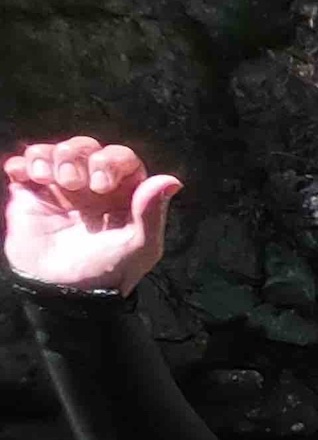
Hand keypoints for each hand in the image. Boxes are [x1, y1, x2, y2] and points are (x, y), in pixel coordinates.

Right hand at [4, 137, 179, 293]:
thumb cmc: (107, 272)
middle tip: (73, 184)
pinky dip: (22, 163)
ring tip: (48, 179)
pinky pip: (24, 165)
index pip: (120, 158)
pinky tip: (23, 176)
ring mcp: (61, 189)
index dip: (110, 160)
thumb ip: (152, 214)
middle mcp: (92, 187)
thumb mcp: (139, 248)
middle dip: (76, 156)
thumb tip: (172, 181)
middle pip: (85, 147)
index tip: (100, 183)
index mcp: (123, 195)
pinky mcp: (32, 194)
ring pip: (55, 151)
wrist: (64, 292)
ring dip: (48, 156)